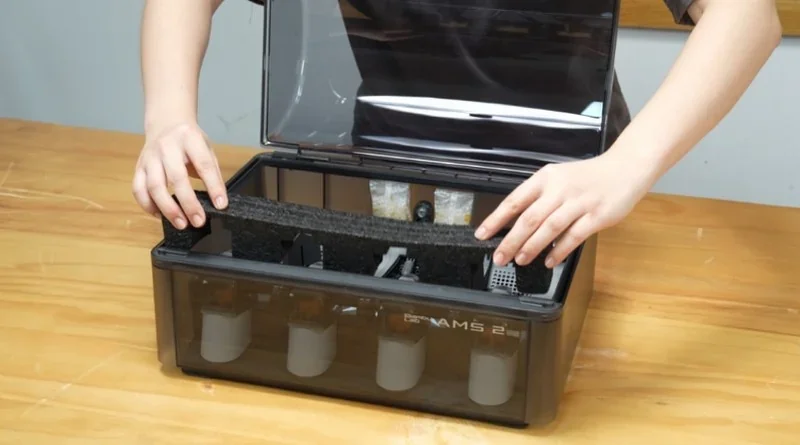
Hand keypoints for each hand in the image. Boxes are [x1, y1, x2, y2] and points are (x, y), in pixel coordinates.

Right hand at [132, 121, 227, 228]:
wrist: (165, 123)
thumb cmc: (189, 140)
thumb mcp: (207, 148)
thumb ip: (212, 172)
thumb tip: (218, 201)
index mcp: (190, 139)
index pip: (203, 165)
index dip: (213, 186)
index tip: (220, 205)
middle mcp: (167, 146)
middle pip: (176, 177)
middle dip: (188, 202)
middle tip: (198, 221)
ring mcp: (150, 157)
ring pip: (153, 185)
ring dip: (167, 208)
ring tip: (180, 223)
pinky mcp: (138, 166)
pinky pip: (138, 189)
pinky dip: (147, 205)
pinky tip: (159, 215)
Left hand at [474, 151, 654, 268]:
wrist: (625, 168)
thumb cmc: (588, 177)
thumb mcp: (558, 178)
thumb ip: (539, 198)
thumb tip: (517, 224)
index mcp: (545, 179)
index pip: (514, 200)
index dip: (496, 219)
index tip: (482, 234)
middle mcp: (560, 190)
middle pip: (529, 218)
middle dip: (511, 240)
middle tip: (499, 257)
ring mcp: (579, 203)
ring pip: (548, 229)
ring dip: (531, 247)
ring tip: (520, 260)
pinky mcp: (597, 216)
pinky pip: (573, 237)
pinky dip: (559, 250)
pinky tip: (549, 261)